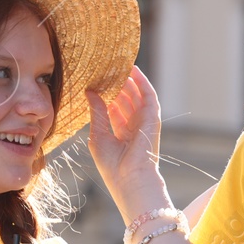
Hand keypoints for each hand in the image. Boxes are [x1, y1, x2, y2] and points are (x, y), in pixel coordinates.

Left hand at [87, 67, 167, 217]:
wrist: (130, 179)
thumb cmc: (112, 166)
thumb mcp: (98, 136)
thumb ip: (97, 112)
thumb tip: (90, 91)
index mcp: (120, 133)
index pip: (113, 107)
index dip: (105, 93)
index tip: (96, 79)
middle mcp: (133, 126)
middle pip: (125, 98)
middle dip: (116, 83)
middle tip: (106, 66)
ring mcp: (144, 121)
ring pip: (136, 94)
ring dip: (129, 79)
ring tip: (118, 63)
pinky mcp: (153, 118)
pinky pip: (148, 95)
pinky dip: (142, 82)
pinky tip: (133, 70)